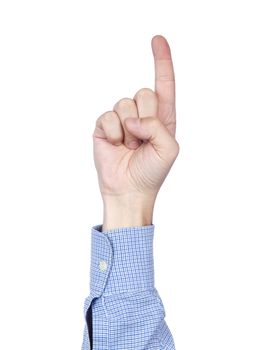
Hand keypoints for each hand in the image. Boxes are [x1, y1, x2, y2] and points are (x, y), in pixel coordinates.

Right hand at [92, 35, 179, 229]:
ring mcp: (122, 120)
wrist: (129, 191)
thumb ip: (157, 126)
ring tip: (129, 147)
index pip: (163, 84)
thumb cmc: (152, 172)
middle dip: (145, 117)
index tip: (157, 40)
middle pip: (144, 92)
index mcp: (162, 118)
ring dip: (129, 130)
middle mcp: (142, 115)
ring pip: (124, 103)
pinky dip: (114, 133)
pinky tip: (116, 146)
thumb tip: (132, 117)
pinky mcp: (104, 126)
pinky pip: (108, 116)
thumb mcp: (169, 149)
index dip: (162, 62)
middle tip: (142, 140)